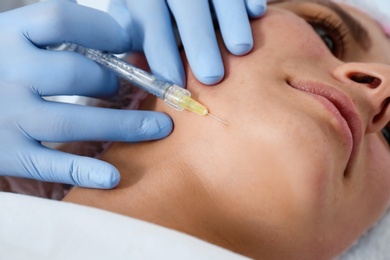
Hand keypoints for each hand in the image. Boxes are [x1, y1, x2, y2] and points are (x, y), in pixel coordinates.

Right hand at [0, 0, 171, 188]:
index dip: (106, 30)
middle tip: (123, 90)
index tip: (128, 42)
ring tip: (160, 128)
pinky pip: (51, 164)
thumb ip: (53, 34)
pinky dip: (84, 172)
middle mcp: (7, 73)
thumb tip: (119, 36)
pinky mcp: (6, 154)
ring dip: (125, 127)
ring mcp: (6, 117)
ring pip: (74, 122)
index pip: (63, 20)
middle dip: (113, 83)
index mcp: (8, 36)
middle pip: (78, 74)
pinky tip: (113, 177)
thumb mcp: (12, 38)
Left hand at [109, 0, 266, 85]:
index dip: (160, 49)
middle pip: (187, 4)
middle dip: (199, 40)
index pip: (149, 18)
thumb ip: (134, 40)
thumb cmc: (151, 11)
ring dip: (231, 19)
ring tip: (240, 49)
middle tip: (211, 76)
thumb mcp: (132, 20)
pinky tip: (256, 12)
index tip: (173, 80)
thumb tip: (137, 70)